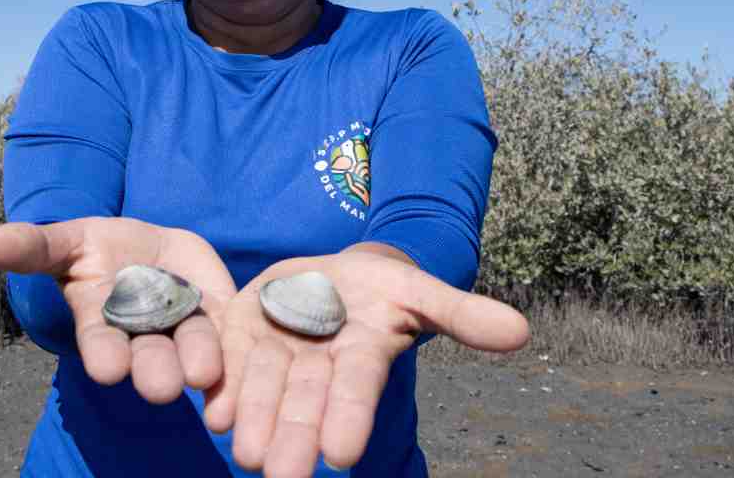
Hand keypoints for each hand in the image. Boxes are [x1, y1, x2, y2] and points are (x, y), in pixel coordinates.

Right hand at [0, 219, 236, 404]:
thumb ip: (36, 247)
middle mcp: (143, 334)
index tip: (108, 368)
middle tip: (162, 387)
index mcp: (103, 320)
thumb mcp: (67, 241)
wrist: (149, 248)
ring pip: (194, 350)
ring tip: (203, 374)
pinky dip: (238, 357)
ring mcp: (183, 329)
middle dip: (155, 371)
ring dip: (200, 364)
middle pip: (150, 357)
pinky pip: (232, 338)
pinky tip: (246, 371)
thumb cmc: (98, 248)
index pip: (101, 342)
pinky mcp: (220, 319)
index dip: (104, 354)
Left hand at [204, 248, 528, 476]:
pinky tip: (212, 409)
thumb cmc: (381, 290)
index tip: (343, 454)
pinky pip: (226, 363)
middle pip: (303, 405)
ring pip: (262, 390)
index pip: (356, 391)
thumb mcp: (418, 290)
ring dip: (253, 422)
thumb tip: (521, 332)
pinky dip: (219, 387)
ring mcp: (274, 350)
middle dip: (293, 441)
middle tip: (280, 477)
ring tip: (243, 452)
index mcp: (359, 356)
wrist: (331, 276)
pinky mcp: (238, 332)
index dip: (349, 419)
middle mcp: (315, 364)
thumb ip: (460, 313)